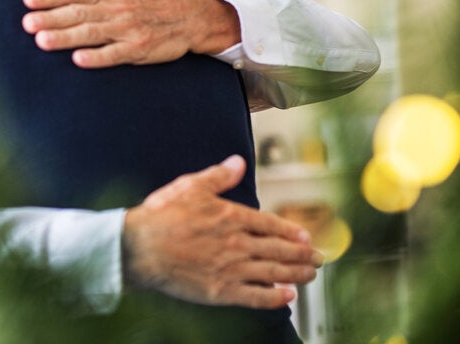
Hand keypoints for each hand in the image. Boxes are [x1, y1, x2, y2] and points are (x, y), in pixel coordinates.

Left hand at [22, 0, 239, 68]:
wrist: (189, 15)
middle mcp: (115, 8)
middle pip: (78, 13)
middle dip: (51, 17)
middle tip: (26, 22)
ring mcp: (127, 28)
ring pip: (92, 33)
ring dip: (66, 37)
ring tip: (42, 41)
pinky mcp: (139, 48)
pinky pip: (116, 54)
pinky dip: (97, 57)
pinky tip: (79, 60)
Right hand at [122, 155, 321, 308]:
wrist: (140, 248)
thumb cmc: (161, 216)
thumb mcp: (190, 186)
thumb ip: (218, 176)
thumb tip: (238, 162)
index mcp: (232, 217)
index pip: (271, 225)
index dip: (292, 231)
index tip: (305, 236)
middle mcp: (237, 244)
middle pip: (279, 250)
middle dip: (302, 255)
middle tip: (319, 258)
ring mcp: (231, 269)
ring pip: (274, 273)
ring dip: (297, 274)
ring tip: (311, 275)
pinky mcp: (222, 291)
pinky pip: (256, 297)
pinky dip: (275, 298)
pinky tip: (287, 297)